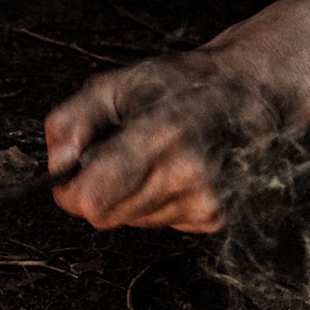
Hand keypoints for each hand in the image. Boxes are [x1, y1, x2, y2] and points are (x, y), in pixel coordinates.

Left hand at [44, 50, 282, 233]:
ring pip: (130, 222)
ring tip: (153, 160)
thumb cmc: (181, 85)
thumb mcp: (114, 85)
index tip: (76, 170)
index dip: (72, 189)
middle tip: (119, 157)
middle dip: (99, 191)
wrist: (251, 91)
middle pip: (104, 216)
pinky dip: (156, 202)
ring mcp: (205, 200)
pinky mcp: (215, 217)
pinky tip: (174, 173)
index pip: (89, 200)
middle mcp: (187, 173)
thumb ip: (71, 121)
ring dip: (129, 197)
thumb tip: (58, 163)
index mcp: (160, 136)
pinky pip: (158, 224)